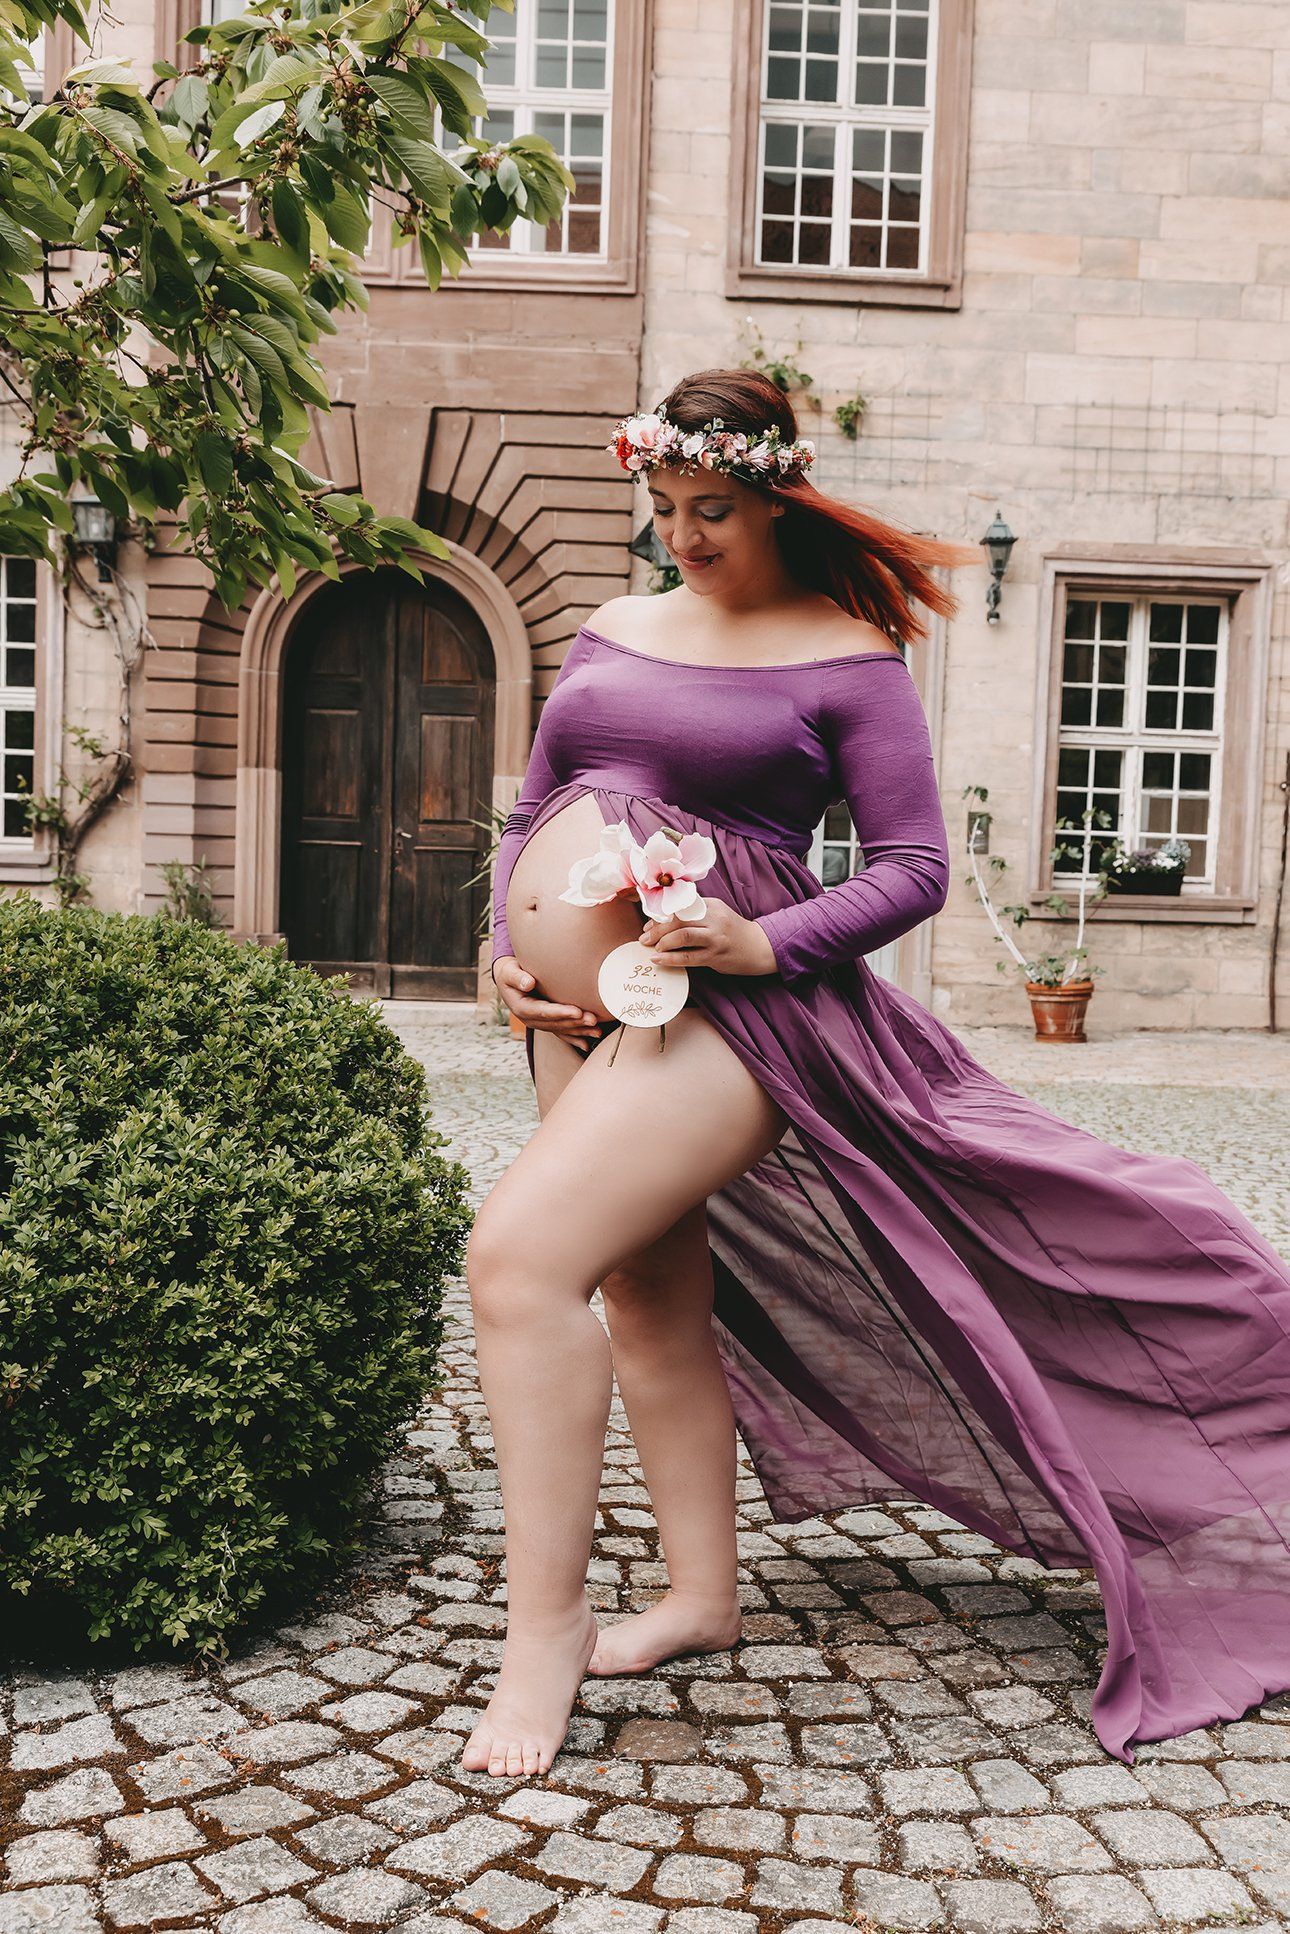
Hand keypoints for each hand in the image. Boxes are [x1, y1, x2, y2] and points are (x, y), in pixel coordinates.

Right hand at [490, 955, 603, 1045]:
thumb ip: (517, 977)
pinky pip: (561, 1033)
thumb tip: (528, 983)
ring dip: (579, 1031)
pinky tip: (587, 1044)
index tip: (577, 1011)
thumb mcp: (509, 972)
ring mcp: (539, 1023)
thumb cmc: (510, 973)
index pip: (543, 1012)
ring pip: (561, 1030)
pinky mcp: (546, 1023)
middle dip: (575, 1023)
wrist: (509, 980)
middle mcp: (530, 1019)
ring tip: (597, 1031)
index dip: (560, 1013)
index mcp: (521, 1008)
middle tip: (593, 1020)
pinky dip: (574, 1038)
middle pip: (555, 1023)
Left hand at [638, 902, 778, 976]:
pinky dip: (670, 959)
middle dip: (656, 929)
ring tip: (652, 948)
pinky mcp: (716, 955)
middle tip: (643, 938)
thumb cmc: (732, 932)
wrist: (759, 947)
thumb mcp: (716, 915)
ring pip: (682, 936)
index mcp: (711, 904)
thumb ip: (694, 914)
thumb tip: (661, 921)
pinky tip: (659, 960)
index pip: (679, 906)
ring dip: (662, 942)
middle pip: (678, 919)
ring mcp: (715, 937)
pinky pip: (688, 957)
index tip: (648, 925)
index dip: (660, 916)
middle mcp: (713, 918)